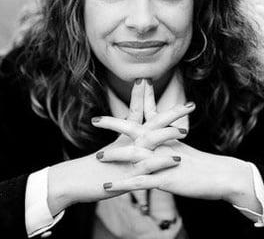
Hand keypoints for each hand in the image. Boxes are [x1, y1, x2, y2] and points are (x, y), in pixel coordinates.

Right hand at [45, 79, 191, 213]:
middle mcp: (128, 143)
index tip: (162, 82)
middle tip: (191, 104)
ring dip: (167, 135)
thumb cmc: (94, 168)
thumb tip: (136, 131)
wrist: (73, 181)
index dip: (150, 96)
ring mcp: (128, 157)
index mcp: (126, 136)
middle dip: (172, 113)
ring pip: (150, 142)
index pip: (140, 110)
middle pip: (152, 122)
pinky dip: (161, 162)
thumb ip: (127, 140)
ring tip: (184, 130)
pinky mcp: (127, 174)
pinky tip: (176, 159)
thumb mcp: (114, 151)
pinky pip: (147, 167)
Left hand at [93, 79, 257, 205]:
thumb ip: (170, 143)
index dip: (140, 100)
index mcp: (169, 136)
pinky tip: (108, 187)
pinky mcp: (166, 179)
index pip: (151, 114)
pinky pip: (139, 182)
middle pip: (136, 129)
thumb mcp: (184, 150)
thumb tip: (161, 137)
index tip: (131, 85)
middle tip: (95, 119)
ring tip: (97, 157)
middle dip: (114, 124)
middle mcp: (164, 144)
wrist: (223, 177)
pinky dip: (122, 184)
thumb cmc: (205, 166)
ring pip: (135, 155)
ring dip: (115, 156)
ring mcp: (164, 161)